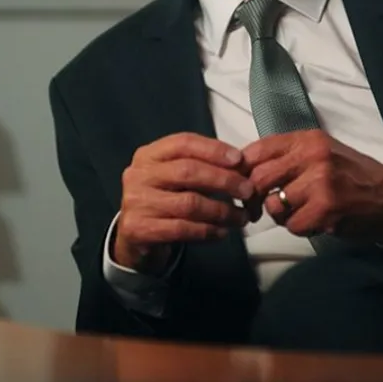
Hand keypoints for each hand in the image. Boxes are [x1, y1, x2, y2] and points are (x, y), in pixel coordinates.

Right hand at [113, 132, 255, 274]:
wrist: (134, 238)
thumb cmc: (164, 201)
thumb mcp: (175, 178)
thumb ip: (201, 167)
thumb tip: (240, 165)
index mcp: (148, 155)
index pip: (183, 143)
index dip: (213, 149)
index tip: (239, 159)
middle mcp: (138, 175)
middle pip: (187, 171)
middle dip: (224, 180)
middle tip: (248, 190)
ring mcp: (136, 202)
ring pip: (188, 203)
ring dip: (222, 211)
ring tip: (241, 217)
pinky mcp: (138, 229)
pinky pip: (182, 229)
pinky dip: (207, 231)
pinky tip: (222, 232)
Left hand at [243, 129, 382, 243]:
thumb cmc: (351, 176)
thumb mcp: (321, 152)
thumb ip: (288, 156)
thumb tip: (245, 169)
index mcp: (307, 139)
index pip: (257, 150)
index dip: (242, 170)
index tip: (244, 184)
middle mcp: (312, 156)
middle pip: (258, 178)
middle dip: (253, 197)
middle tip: (258, 208)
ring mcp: (320, 182)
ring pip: (273, 205)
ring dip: (280, 216)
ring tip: (297, 213)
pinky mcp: (326, 208)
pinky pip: (292, 224)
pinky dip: (298, 228)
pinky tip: (314, 222)